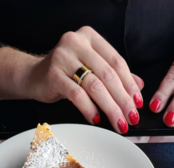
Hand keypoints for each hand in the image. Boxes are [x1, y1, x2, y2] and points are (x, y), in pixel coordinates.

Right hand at [24, 27, 143, 133]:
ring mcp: (63, 57)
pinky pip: (77, 95)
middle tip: (131, 118)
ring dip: (110, 108)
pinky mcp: (53, 74)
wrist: (34, 76)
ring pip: (95, 86)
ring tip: (119, 123)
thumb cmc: (66, 73)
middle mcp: (77, 42)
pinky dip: (89, 108)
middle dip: (123, 100)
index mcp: (90, 38)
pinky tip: (96, 119)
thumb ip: (114, 74)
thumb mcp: (92, 69)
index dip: (130, 85)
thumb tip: (140, 86)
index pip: (117, 62)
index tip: (138, 103)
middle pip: (108, 75)